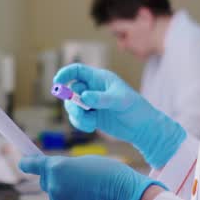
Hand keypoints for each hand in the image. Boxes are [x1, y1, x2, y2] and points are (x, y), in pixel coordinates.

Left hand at [18, 155, 163, 199]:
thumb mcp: (88, 162)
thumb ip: (68, 168)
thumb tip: (60, 177)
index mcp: (58, 168)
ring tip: (92, 198)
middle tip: (78, 183)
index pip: (35, 165)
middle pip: (47, 184)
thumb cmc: (114, 177)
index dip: (28, 163)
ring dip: (68, 199)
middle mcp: (54, 188)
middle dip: (57, 182)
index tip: (23, 163)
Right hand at [54, 64, 186, 168]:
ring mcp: (91, 103)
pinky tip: (91, 127)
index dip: (65, 74)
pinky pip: (76, 118)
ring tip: (89, 122)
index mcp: (100, 79)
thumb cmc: (135, 108)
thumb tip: (84, 97)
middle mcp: (93, 89)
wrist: (142, 128)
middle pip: (71, 90)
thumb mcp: (120, 101)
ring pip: (72, 106)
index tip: (57, 82)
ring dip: (77, 115)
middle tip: (81, 111)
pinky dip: (80, 123)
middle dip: (72, 101)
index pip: (77, 71)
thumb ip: (101, 98)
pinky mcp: (91, 116)